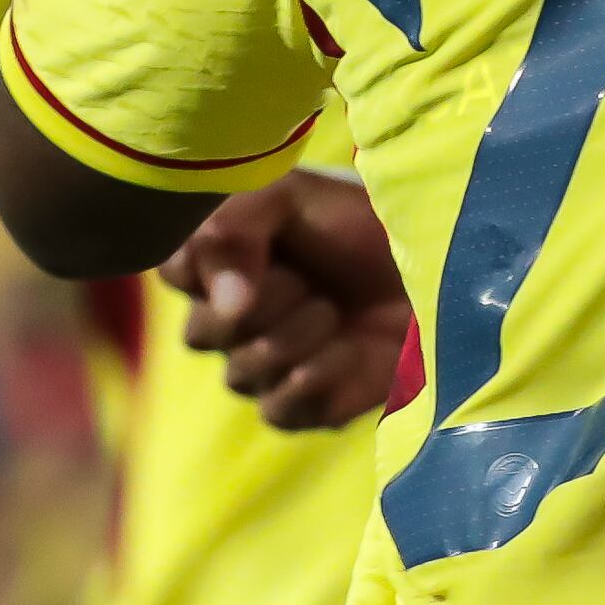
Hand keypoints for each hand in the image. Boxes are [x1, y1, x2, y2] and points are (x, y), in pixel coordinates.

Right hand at [162, 171, 414, 430]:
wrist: (432, 261)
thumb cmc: (360, 221)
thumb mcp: (292, 193)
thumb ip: (235, 227)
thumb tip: (227, 306)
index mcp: (219, 262)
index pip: (172, 276)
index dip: (208, 267)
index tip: (261, 243)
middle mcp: (232, 319)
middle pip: (203, 334)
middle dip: (265, 303)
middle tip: (307, 278)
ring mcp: (266, 365)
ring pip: (242, 374)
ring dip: (295, 337)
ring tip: (333, 309)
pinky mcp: (306, 405)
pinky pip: (279, 411)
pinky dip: (315, 377)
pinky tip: (347, 349)